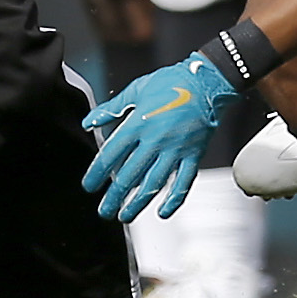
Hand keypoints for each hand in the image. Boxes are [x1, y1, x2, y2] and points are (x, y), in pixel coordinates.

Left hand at [81, 55, 237, 220]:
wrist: (207, 81)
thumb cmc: (172, 83)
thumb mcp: (136, 89)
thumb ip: (112, 108)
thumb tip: (89, 122)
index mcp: (138, 123)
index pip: (111, 154)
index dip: (97, 173)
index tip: (89, 186)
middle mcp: (155, 140)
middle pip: (129, 175)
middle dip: (114, 197)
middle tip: (104, 210)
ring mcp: (176, 149)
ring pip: (154, 183)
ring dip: (138, 203)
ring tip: (126, 216)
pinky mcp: (194, 154)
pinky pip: (183, 182)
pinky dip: (174, 199)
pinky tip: (163, 212)